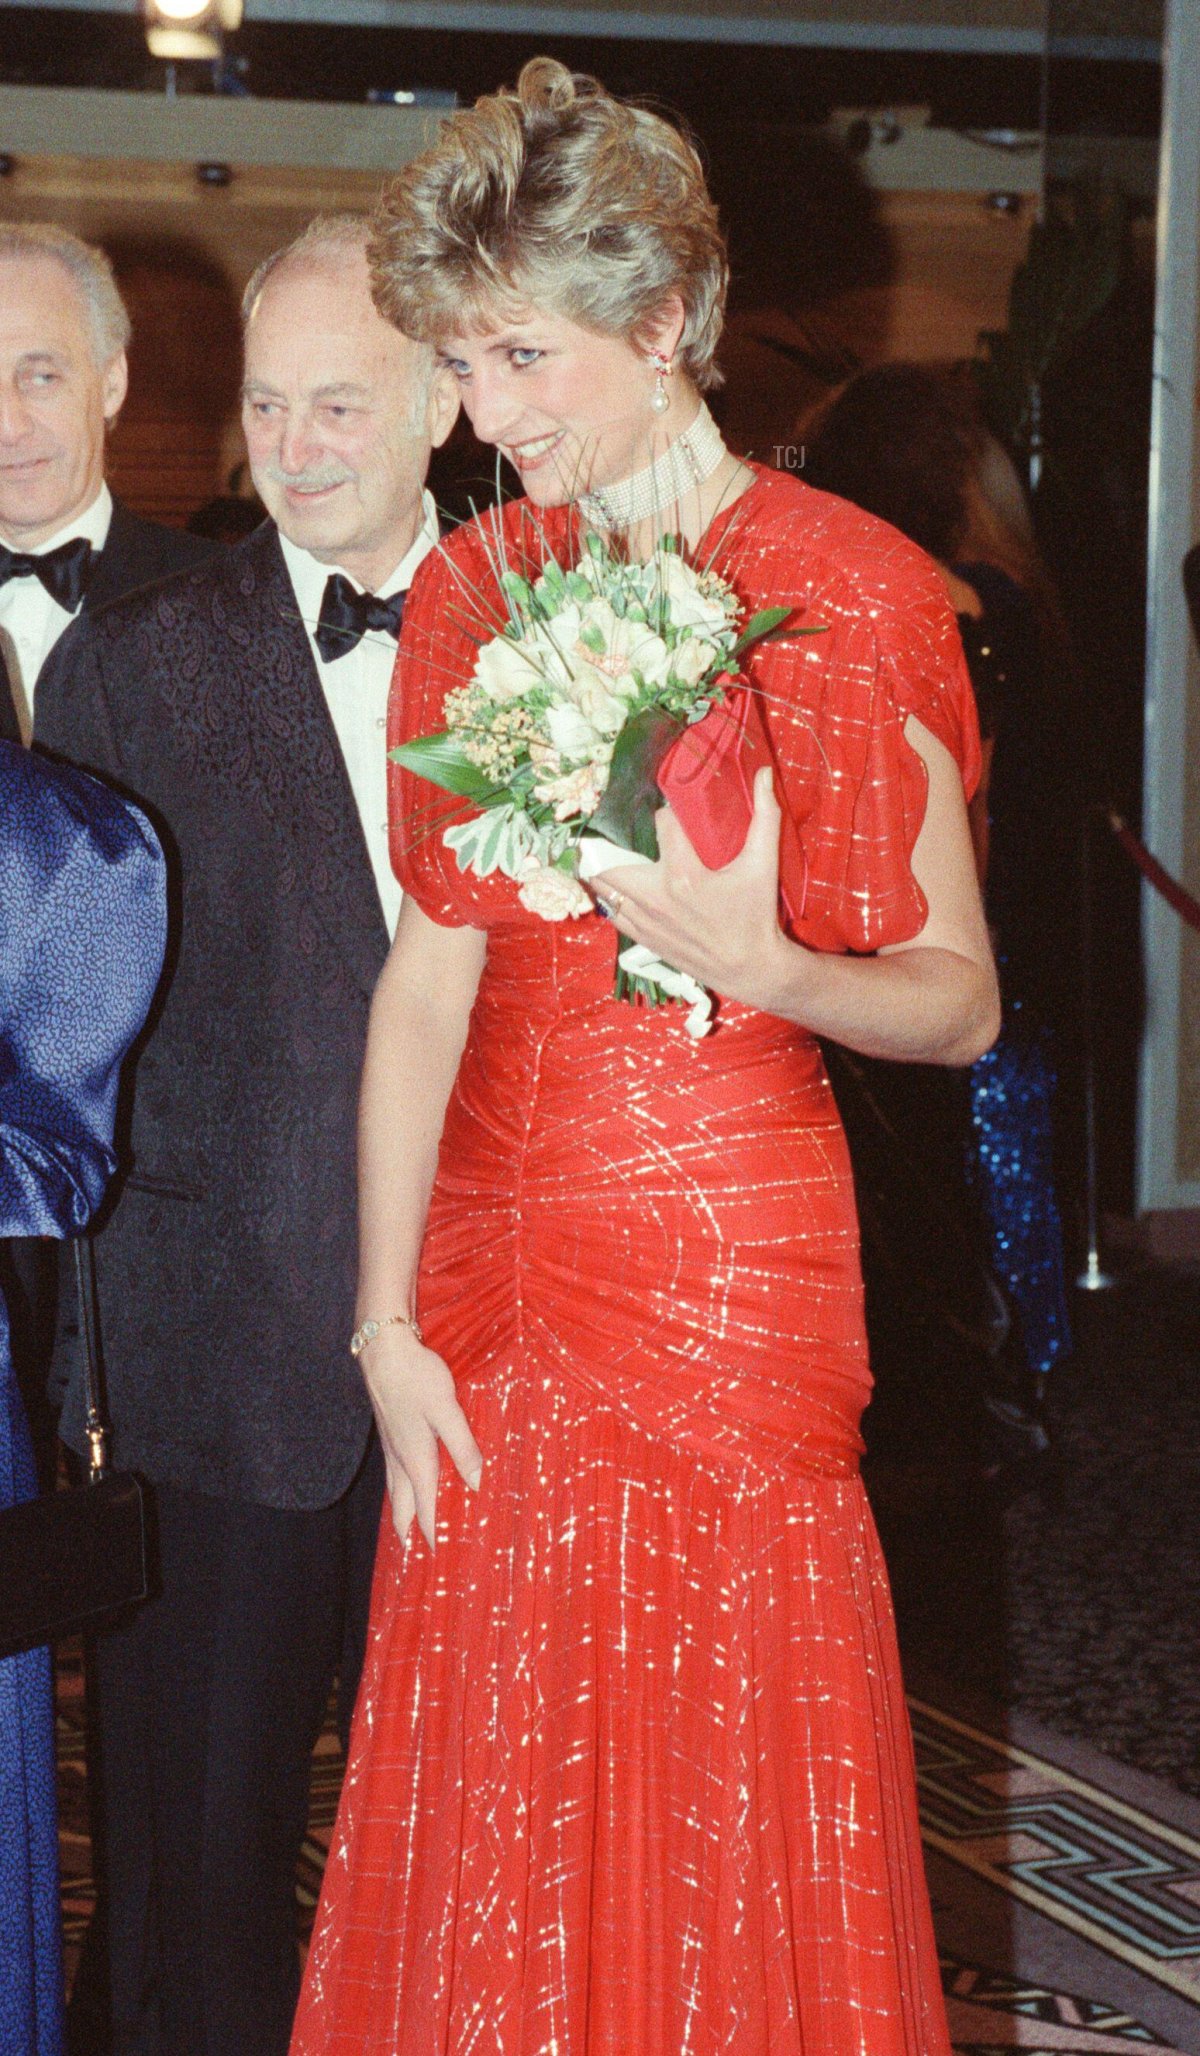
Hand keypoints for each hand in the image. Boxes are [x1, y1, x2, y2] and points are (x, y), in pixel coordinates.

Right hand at [358, 1326, 482, 1548]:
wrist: (383, 1350)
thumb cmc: (417, 1378)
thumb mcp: (447, 1411)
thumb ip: (462, 1447)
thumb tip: (475, 1484)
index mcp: (415, 1459)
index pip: (423, 1507)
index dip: (431, 1532)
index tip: (436, 1556)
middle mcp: (398, 1458)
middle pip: (401, 1505)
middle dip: (408, 1530)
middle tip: (415, 1553)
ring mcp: (390, 1445)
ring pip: (393, 1489)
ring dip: (401, 1511)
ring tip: (408, 1528)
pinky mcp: (388, 1431)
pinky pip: (392, 1471)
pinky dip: (398, 1488)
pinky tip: (404, 1481)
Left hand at [591, 767, 796, 1015]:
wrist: (750, 968)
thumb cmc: (757, 915)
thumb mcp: (763, 865)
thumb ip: (765, 816)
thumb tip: (765, 774)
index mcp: (684, 875)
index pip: (662, 824)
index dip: (668, 812)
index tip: (675, 812)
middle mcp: (657, 898)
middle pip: (609, 859)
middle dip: (610, 840)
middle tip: (619, 829)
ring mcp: (646, 920)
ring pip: (604, 886)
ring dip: (603, 867)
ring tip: (608, 852)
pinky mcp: (643, 937)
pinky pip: (611, 911)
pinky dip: (609, 895)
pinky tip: (615, 883)